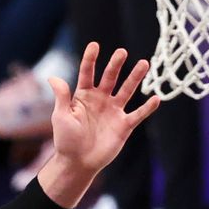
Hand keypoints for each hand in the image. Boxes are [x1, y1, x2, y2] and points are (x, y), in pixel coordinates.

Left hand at [38, 43, 159, 208]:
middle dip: (116, 64)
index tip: (95, 45)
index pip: (88, 73)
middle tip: (122, 52)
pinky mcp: (124, 125)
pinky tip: (156, 98)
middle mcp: (101, 99)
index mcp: (84, 95)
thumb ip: (62, 97)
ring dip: (135, 78)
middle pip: (110, 77)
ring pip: (127, 90)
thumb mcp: (61, 117)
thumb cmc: (66, 140)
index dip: (91, 59)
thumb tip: (52, 78)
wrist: (78, 163)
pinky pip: (138, 114)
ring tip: (144, 63)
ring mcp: (114, 111)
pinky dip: (147, 108)